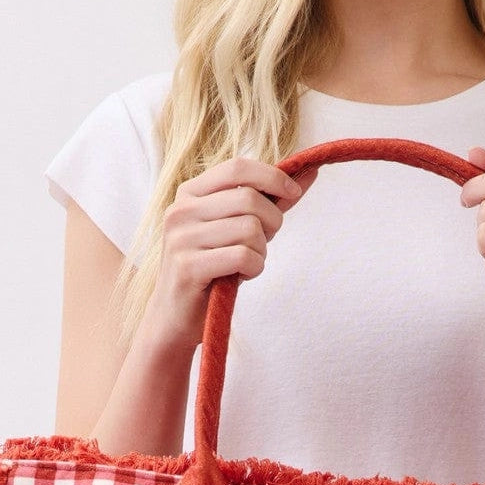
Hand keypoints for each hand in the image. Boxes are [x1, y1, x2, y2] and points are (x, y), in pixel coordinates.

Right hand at [146, 156, 318, 351]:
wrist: (176, 317)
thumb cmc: (212, 270)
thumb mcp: (236, 229)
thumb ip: (268, 201)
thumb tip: (308, 174)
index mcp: (190, 193)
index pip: (238, 167)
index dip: (272, 177)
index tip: (293, 194)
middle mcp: (181, 210)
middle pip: (249, 198)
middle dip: (272, 222)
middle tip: (264, 243)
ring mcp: (182, 238)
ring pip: (249, 229)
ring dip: (261, 251)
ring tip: (246, 263)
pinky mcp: (188, 266)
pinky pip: (243, 256)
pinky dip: (254, 268)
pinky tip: (242, 276)